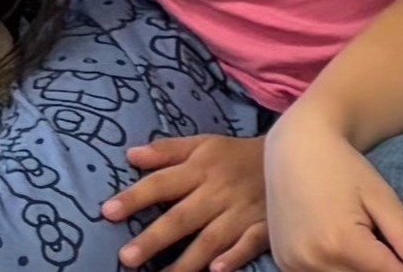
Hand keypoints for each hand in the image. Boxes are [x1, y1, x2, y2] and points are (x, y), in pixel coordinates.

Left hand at [106, 135, 269, 271]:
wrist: (295, 157)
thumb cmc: (238, 155)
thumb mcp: (205, 144)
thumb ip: (168, 150)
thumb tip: (129, 155)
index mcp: (201, 169)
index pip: (162, 183)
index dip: (136, 197)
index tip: (108, 212)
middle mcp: (218, 192)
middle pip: (182, 217)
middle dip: (155, 238)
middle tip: (126, 258)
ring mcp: (242, 212)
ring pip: (210, 238)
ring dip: (186, 260)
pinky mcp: (266, 227)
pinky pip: (251, 243)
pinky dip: (235, 257)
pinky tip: (217, 271)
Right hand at [263, 124, 402, 271]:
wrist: (295, 149)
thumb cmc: (342, 167)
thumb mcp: (380, 195)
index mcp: (341, 243)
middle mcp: (313, 260)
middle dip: (385, 270)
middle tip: (388, 245)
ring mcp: (293, 265)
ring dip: (360, 271)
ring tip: (366, 243)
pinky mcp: (285, 264)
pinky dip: (337, 270)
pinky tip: (342, 248)